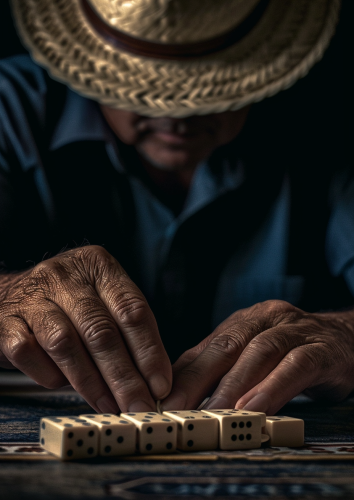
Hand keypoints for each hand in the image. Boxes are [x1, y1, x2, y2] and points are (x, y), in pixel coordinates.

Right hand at [0, 246, 171, 412]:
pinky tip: (61, 384)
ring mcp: (32, 296)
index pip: (131, 310)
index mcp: (97, 265)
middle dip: (124, 376)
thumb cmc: (67, 305)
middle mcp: (65, 275)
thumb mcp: (101, 301)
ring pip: (66, 344)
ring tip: (109, 405)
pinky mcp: (5, 320)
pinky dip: (48, 374)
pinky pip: (29, 353)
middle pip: (101, 331)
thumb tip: (154, 382)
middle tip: (138, 406)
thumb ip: (126, 331)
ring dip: (91, 382)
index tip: (160, 385)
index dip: (149, 351)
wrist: (8, 294)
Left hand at [161, 300, 353, 414]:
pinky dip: (274, 386)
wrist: (348, 338)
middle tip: (178, 407)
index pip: (208, 346)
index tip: (161, 399)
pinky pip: (296, 366)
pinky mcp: (322, 349)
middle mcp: (266, 319)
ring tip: (214, 412)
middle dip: (199, 378)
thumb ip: (224, 367)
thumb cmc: (294, 351)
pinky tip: (256, 407)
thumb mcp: (256, 353)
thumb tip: (180, 389)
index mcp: (245, 321)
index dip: (183, 373)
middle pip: (228, 345)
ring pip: (260, 353)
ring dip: (234, 384)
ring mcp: (296, 330)